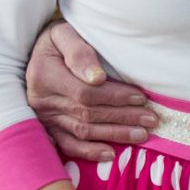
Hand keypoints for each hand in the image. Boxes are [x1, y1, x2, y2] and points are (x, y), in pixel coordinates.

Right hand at [26, 20, 156, 160]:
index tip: (140, 97)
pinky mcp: (49, 129)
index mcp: (45, 75)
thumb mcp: (64, 34)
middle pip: (88, 113)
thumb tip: (97, 77)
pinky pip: (68, 145)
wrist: (38, 53)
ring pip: (83, 131)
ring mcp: (45, 117)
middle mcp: (43, 99)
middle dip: (123, 117)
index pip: (85, 93)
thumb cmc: (57, 42)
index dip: (114, 97)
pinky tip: (111, 154)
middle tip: (151, 119)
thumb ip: (79, 52)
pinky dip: (89, 152)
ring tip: (142, 134)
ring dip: (114, 135)